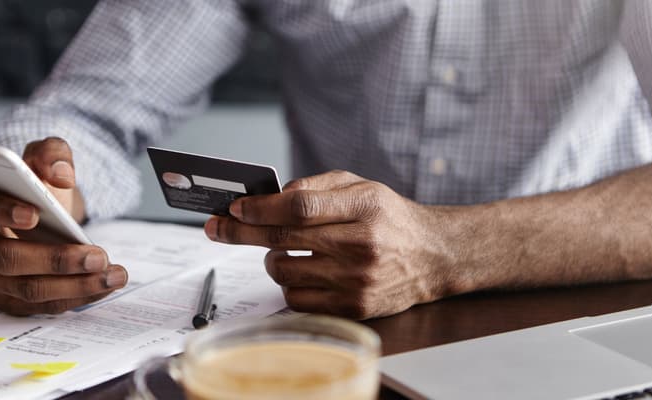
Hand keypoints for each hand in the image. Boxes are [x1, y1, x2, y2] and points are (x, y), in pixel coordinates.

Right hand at [0, 137, 127, 315]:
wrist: (45, 216)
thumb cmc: (37, 189)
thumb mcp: (46, 159)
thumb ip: (52, 154)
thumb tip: (61, 175)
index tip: (34, 213)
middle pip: (5, 259)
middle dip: (55, 260)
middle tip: (97, 255)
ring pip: (28, 289)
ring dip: (76, 285)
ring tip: (113, 273)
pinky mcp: (10, 300)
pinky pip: (43, 306)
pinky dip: (78, 297)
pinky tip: (105, 284)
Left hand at [204, 170, 461, 318]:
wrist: (433, 256)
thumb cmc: (390, 217)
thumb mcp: (362, 186)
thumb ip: (317, 186)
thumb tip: (270, 197)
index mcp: (364, 206)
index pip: (300, 206)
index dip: (261, 208)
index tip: (235, 208)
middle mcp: (361, 244)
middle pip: (284, 239)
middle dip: (242, 232)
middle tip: (218, 227)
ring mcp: (357, 280)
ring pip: (285, 272)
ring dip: (271, 259)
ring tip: (281, 250)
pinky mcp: (354, 307)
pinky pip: (298, 300)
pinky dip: (289, 285)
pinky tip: (301, 272)